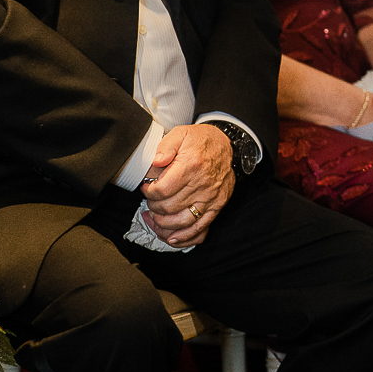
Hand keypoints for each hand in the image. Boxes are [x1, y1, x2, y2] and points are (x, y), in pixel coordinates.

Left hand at [140, 124, 234, 247]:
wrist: (226, 145)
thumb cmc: (202, 141)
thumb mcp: (181, 133)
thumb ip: (166, 146)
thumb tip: (156, 162)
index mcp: (191, 166)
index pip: (161, 190)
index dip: (148, 192)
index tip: (146, 188)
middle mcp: (202, 185)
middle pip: (169, 208)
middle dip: (153, 207)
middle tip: (150, 201)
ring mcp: (211, 198)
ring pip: (182, 222)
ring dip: (163, 224)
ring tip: (154, 218)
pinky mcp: (217, 206)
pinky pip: (201, 228)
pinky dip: (185, 237)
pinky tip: (172, 238)